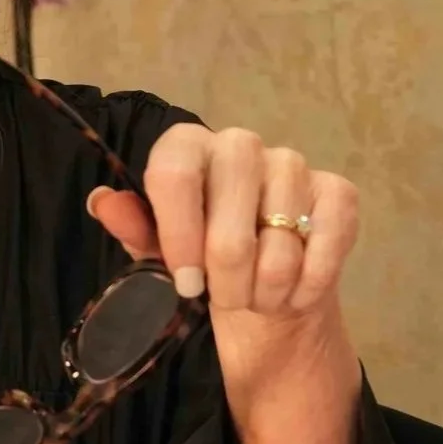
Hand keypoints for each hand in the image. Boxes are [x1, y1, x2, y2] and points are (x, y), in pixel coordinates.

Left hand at [86, 123, 363, 443]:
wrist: (263, 297)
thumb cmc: (201, 266)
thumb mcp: (158, 255)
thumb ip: (134, 228)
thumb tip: (104, 202)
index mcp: (186, 148)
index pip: (176, 169)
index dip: (180, 229)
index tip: (185, 281)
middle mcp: (239, 144)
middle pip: (232, 198)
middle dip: (228, 266)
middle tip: (225, 299)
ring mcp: (292, 164)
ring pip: (281, 228)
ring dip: (269, 283)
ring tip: (257, 299)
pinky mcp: (338, 193)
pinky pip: (326, 238)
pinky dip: (309, 281)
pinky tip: (294, 296)